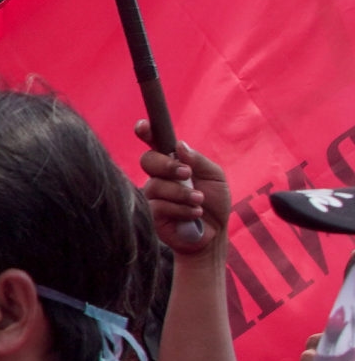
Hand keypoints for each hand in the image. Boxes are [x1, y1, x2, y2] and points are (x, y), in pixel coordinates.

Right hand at [137, 128, 224, 256]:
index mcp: (173, 163)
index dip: (146, 132)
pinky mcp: (151, 214)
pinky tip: (192, 214)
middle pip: (148, 160)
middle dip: (167, 166)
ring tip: (199, 201)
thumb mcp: (215, 177)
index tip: (144, 126)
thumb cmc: (214, 204)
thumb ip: (199, 161)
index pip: (154, 143)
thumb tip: (179, 146)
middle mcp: (159, 176)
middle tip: (186, 174)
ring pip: (155, 185)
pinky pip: (159, 205)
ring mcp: (153, 195)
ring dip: (181, 193)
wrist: (213, 234)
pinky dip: (181, 209)